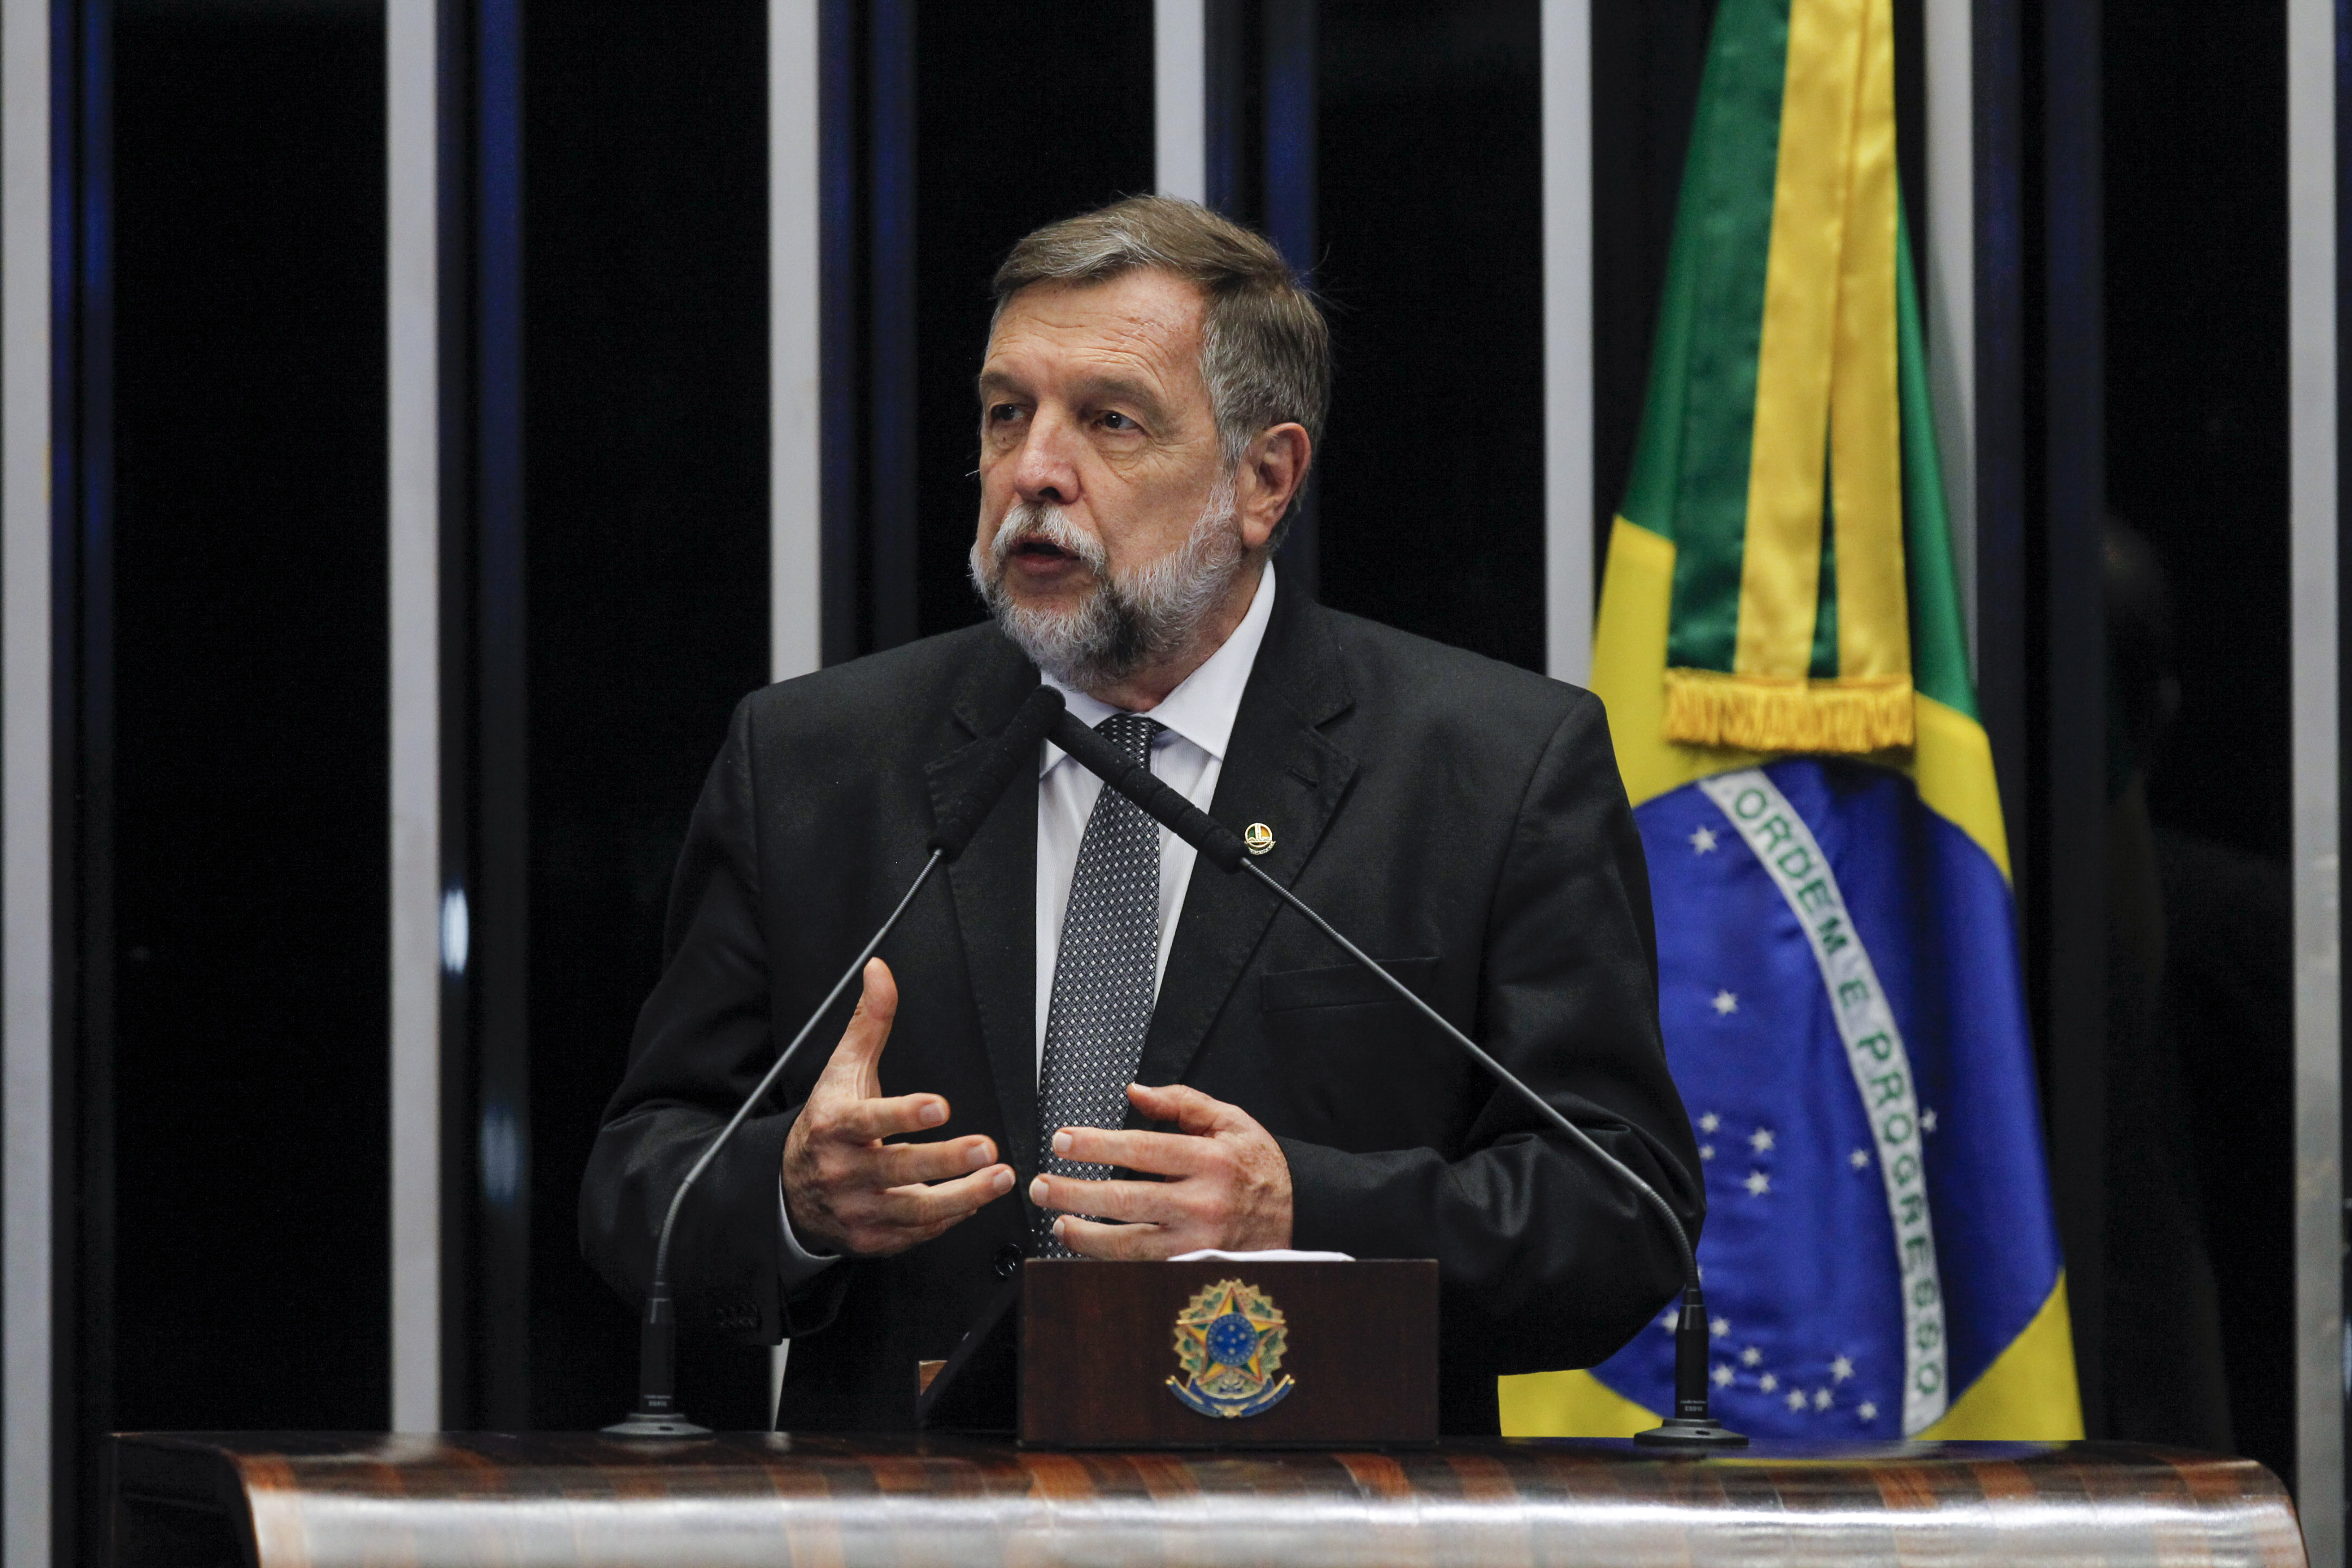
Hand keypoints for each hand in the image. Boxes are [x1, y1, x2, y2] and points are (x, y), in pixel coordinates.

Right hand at [782, 958, 1013, 1254]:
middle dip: (945, 1160)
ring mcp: (857, 1209)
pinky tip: (976, 1200)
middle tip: (987, 1148)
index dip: (904, 1114)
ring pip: (914, 1209)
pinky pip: (917, 1232)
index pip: (869, 1120)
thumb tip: (880, 970)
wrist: (793, 1190)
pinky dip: (949, 1218)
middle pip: (897, 1168)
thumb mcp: (842, 1070)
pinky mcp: (873, 1239)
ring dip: (963, 1196)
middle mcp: (843, 1171)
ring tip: (1000, 1178)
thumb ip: (869, 1022)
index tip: (941, 1105)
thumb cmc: (828, 1123)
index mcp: (834, 1126)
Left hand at [1027, 1082, 1291, 1258]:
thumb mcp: (1232, 1121)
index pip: (1141, 1149)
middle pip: (1124, 1200)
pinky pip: (1144, 1269)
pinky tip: (1089, 1250)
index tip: (1063, 1142)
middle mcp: (1203, 1204)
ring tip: (1057, 1223)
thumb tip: (1136, 1092)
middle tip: (1041, 1186)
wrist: (1302, 1215)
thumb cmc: (1261, 1167)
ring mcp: (1198, 1243)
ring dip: (1084, 1236)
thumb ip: (1183, 1103)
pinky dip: (1110, 1262)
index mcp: (1210, 1160)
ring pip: (1129, 1245)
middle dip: (1073, 1193)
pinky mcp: (1195, 1270)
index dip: (1096, 1145)